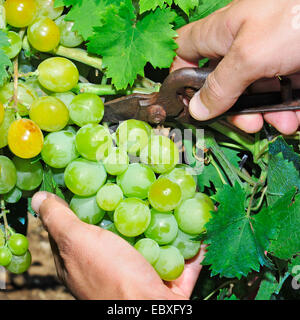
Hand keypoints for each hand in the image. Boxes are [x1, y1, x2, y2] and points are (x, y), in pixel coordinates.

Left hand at [31, 191, 204, 299]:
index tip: (97, 178)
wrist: (150, 312)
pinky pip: (181, 256)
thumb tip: (38, 198)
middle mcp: (111, 267)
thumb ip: (61, 221)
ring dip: (164, 221)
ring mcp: (141, 274)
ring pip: (152, 241)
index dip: (82, 201)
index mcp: (84, 260)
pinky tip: (196, 220)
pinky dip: (191, 242)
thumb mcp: (78, 243)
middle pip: (118, 231)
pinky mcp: (169, 280)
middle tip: (138, 180)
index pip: (78, 225)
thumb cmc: (111, 278)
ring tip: (171, 194)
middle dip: (129, 208)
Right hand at [170, 0, 299, 134]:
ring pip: (253, 92)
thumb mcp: (250, 55)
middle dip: (230, 108)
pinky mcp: (292, 66)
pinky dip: (286, 109)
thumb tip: (196, 109)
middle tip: (244, 123)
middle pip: (221, 82)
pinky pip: (281, 93)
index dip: (178, 74)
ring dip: (262, 114)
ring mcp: (269, 56)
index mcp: (222, 33)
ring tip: (277, 124)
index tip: (183, 102)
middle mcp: (242, 45)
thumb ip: (220, 86)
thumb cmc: (296, 16)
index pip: (185, 50)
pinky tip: (294, 118)